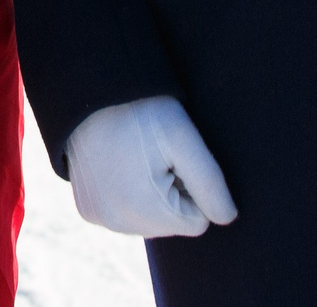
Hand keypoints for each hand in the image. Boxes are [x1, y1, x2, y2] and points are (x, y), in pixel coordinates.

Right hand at [63, 96, 237, 239]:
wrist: (90, 92)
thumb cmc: (140, 110)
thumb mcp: (183, 137)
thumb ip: (210, 183)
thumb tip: (227, 218)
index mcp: (145, 211)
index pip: (197, 221)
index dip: (193, 187)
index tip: (175, 158)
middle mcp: (119, 224)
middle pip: (173, 224)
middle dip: (173, 192)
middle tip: (156, 155)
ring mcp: (101, 219)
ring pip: (151, 221)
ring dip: (153, 195)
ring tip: (138, 157)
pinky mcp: (89, 212)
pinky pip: (127, 215)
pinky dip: (130, 195)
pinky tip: (121, 165)